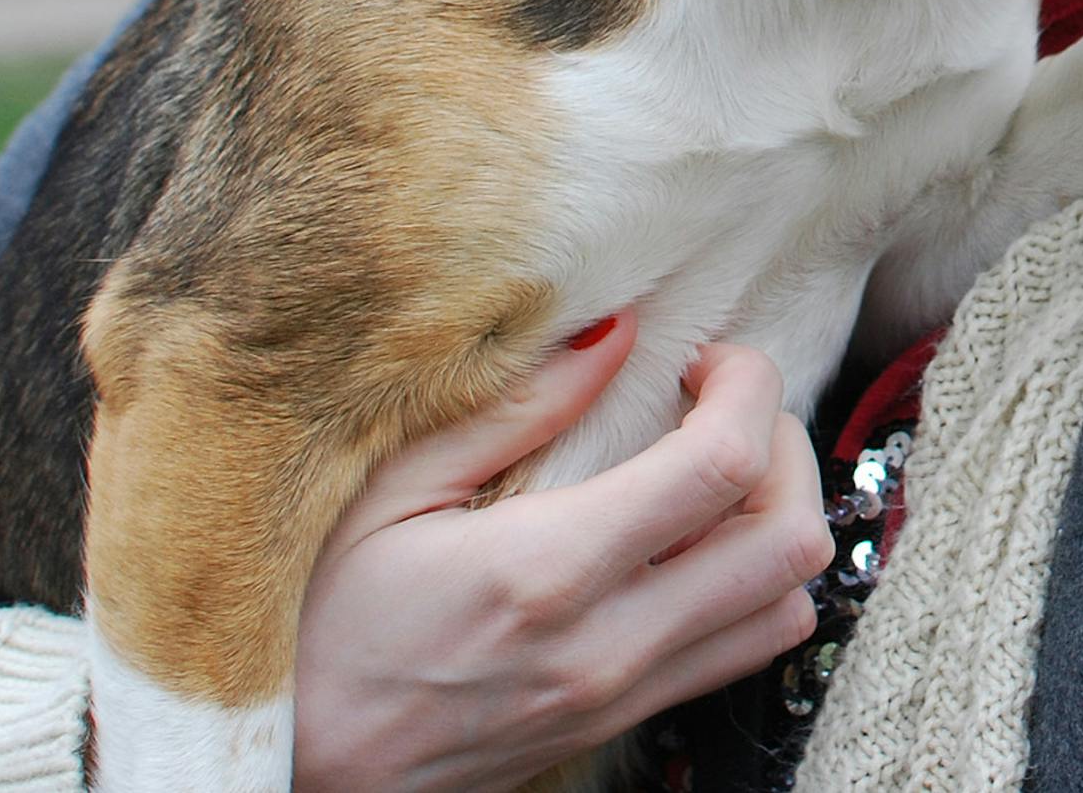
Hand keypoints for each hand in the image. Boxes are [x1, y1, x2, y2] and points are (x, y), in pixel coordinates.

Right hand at [291, 318, 833, 792]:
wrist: (292, 773)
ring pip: (786, 606)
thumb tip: (616, 334)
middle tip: (719, 403)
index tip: (705, 356)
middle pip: (791, 541)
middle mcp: (607, 644)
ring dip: (778, 520)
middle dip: (783, 445)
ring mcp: (620, 696)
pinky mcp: (619, 724)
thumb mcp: (388, 490)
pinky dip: (750, 581)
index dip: (746, 384)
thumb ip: (515, 407)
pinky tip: (688, 536)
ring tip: (715, 467)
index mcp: (547, 569)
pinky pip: (740, 652)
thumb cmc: (315, 623)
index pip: (724, 465)